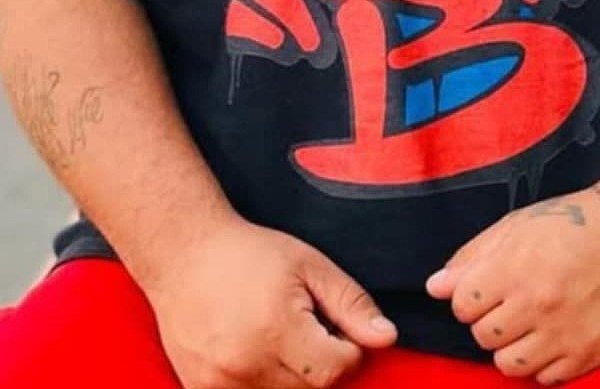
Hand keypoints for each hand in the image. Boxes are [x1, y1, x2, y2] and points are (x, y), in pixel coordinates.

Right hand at [147, 215, 396, 388]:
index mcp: (277, 330)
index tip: (335, 329)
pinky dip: (260, 387)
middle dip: (319, 365)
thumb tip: (387, 337)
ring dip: (291, 379)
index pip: (335, 370)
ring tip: (279, 340)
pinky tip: (255, 355)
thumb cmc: (250, 254)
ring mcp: (220, 384)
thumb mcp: (308, 264)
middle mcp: (246, 365)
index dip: (346, 351)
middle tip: (305, 330)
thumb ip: (350, 303)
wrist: (183, 255)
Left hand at [426, 178, 599, 382]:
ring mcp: (565, 334)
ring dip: (512, 346)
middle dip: (489, 321)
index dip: (470, 296)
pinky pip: (546, 378)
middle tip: (510, 303)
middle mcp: (538, 305)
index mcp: (516, 268)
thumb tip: (435, 287)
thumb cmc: (576, 220)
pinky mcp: (590, 354)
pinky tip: (553, 336)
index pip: (462, 306)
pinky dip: (543, 362)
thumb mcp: (520, 224)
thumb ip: (474, 255)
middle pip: (483, 337)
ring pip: (509, 365)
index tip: (486, 288)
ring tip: (529, 323)